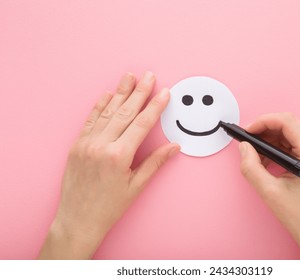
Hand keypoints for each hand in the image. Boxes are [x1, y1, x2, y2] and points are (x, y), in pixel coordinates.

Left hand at [38, 71, 179, 258]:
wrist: (78, 220)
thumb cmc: (108, 207)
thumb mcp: (136, 186)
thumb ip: (155, 163)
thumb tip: (174, 147)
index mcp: (119, 156)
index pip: (142, 123)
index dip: (155, 106)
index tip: (164, 92)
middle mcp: (101, 145)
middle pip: (125, 112)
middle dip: (139, 92)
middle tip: (149, 76)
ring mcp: (86, 143)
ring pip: (107, 112)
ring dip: (120, 93)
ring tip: (129, 77)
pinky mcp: (76, 145)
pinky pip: (90, 120)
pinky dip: (99, 105)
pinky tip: (107, 94)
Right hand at [239, 113, 299, 258]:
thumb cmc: (298, 214)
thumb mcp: (268, 190)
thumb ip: (251, 166)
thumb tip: (244, 146)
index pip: (287, 121)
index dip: (263, 121)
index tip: (247, 130)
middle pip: (287, 125)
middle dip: (263, 130)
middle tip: (247, 141)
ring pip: (287, 133)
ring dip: (268, 140)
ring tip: (254, 154)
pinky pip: (290, 143)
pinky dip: (274, 148)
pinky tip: (264, 160)